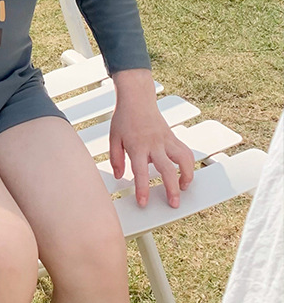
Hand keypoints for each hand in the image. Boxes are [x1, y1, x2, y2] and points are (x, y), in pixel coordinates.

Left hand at [109, 69, 194, 207]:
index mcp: (137, 146)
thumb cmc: (124, 118)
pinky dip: (189, 164)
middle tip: (174, 204)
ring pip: (183, 160)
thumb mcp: (114, 138)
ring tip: (184, 188)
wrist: (137, 99)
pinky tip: (185, 173)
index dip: (142, 189)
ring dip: (187, 176)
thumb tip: (119, 176)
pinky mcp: (173, 137)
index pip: (140, 172)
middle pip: (167, 169)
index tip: (144, 203)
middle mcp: (154, 144)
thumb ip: (116, 159)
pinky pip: (185, 152)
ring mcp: (166, 140)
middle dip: (172, 189)